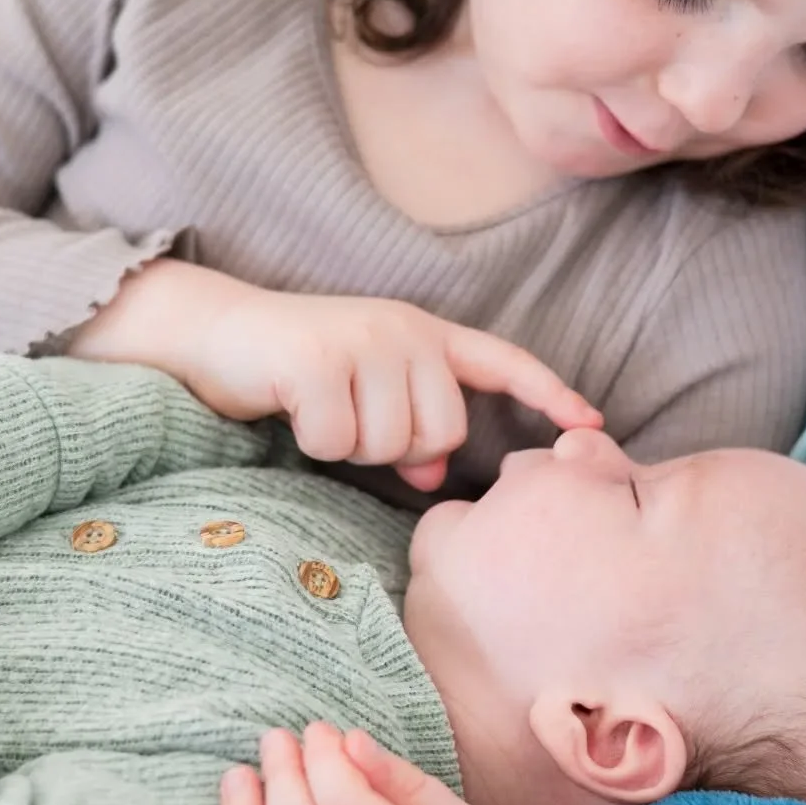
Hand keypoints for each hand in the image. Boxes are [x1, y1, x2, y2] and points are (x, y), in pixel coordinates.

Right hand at [73, 261, 601, 490]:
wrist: (213, 333)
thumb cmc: (292, 372)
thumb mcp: (361, 393)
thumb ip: (405, 423)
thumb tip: (434, 475)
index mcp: (422, 333)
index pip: (500, 361)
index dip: (547, 392)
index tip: (592, 422)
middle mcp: (402, 329)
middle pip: (440, 431)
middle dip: (396, 448)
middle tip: (348, 419)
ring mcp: (362, 340)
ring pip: (389, 444)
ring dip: (348, 445)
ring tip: (317, 408)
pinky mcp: (319, 360)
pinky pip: (338, 441)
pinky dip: (312, 440)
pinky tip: (291, 408)